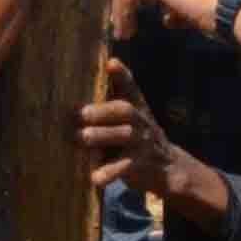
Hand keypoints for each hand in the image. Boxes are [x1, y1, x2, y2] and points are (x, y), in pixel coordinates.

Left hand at [78, 55, 228, 230]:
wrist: (169, 169)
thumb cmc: (136, 140)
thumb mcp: (129, 121)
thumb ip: (108, 110)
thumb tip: (71, 105)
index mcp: (137, 107)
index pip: (130, 87)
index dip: (122, 75)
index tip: (111, 63)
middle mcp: (142, 122)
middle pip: (125, 110)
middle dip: (102, 111)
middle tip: (80, 113)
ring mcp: (143, 143)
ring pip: (124, 135)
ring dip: (101, 135)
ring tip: (81, 137)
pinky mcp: (141, 165)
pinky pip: (124, 166)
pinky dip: (108, 172)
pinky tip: (94, 177)